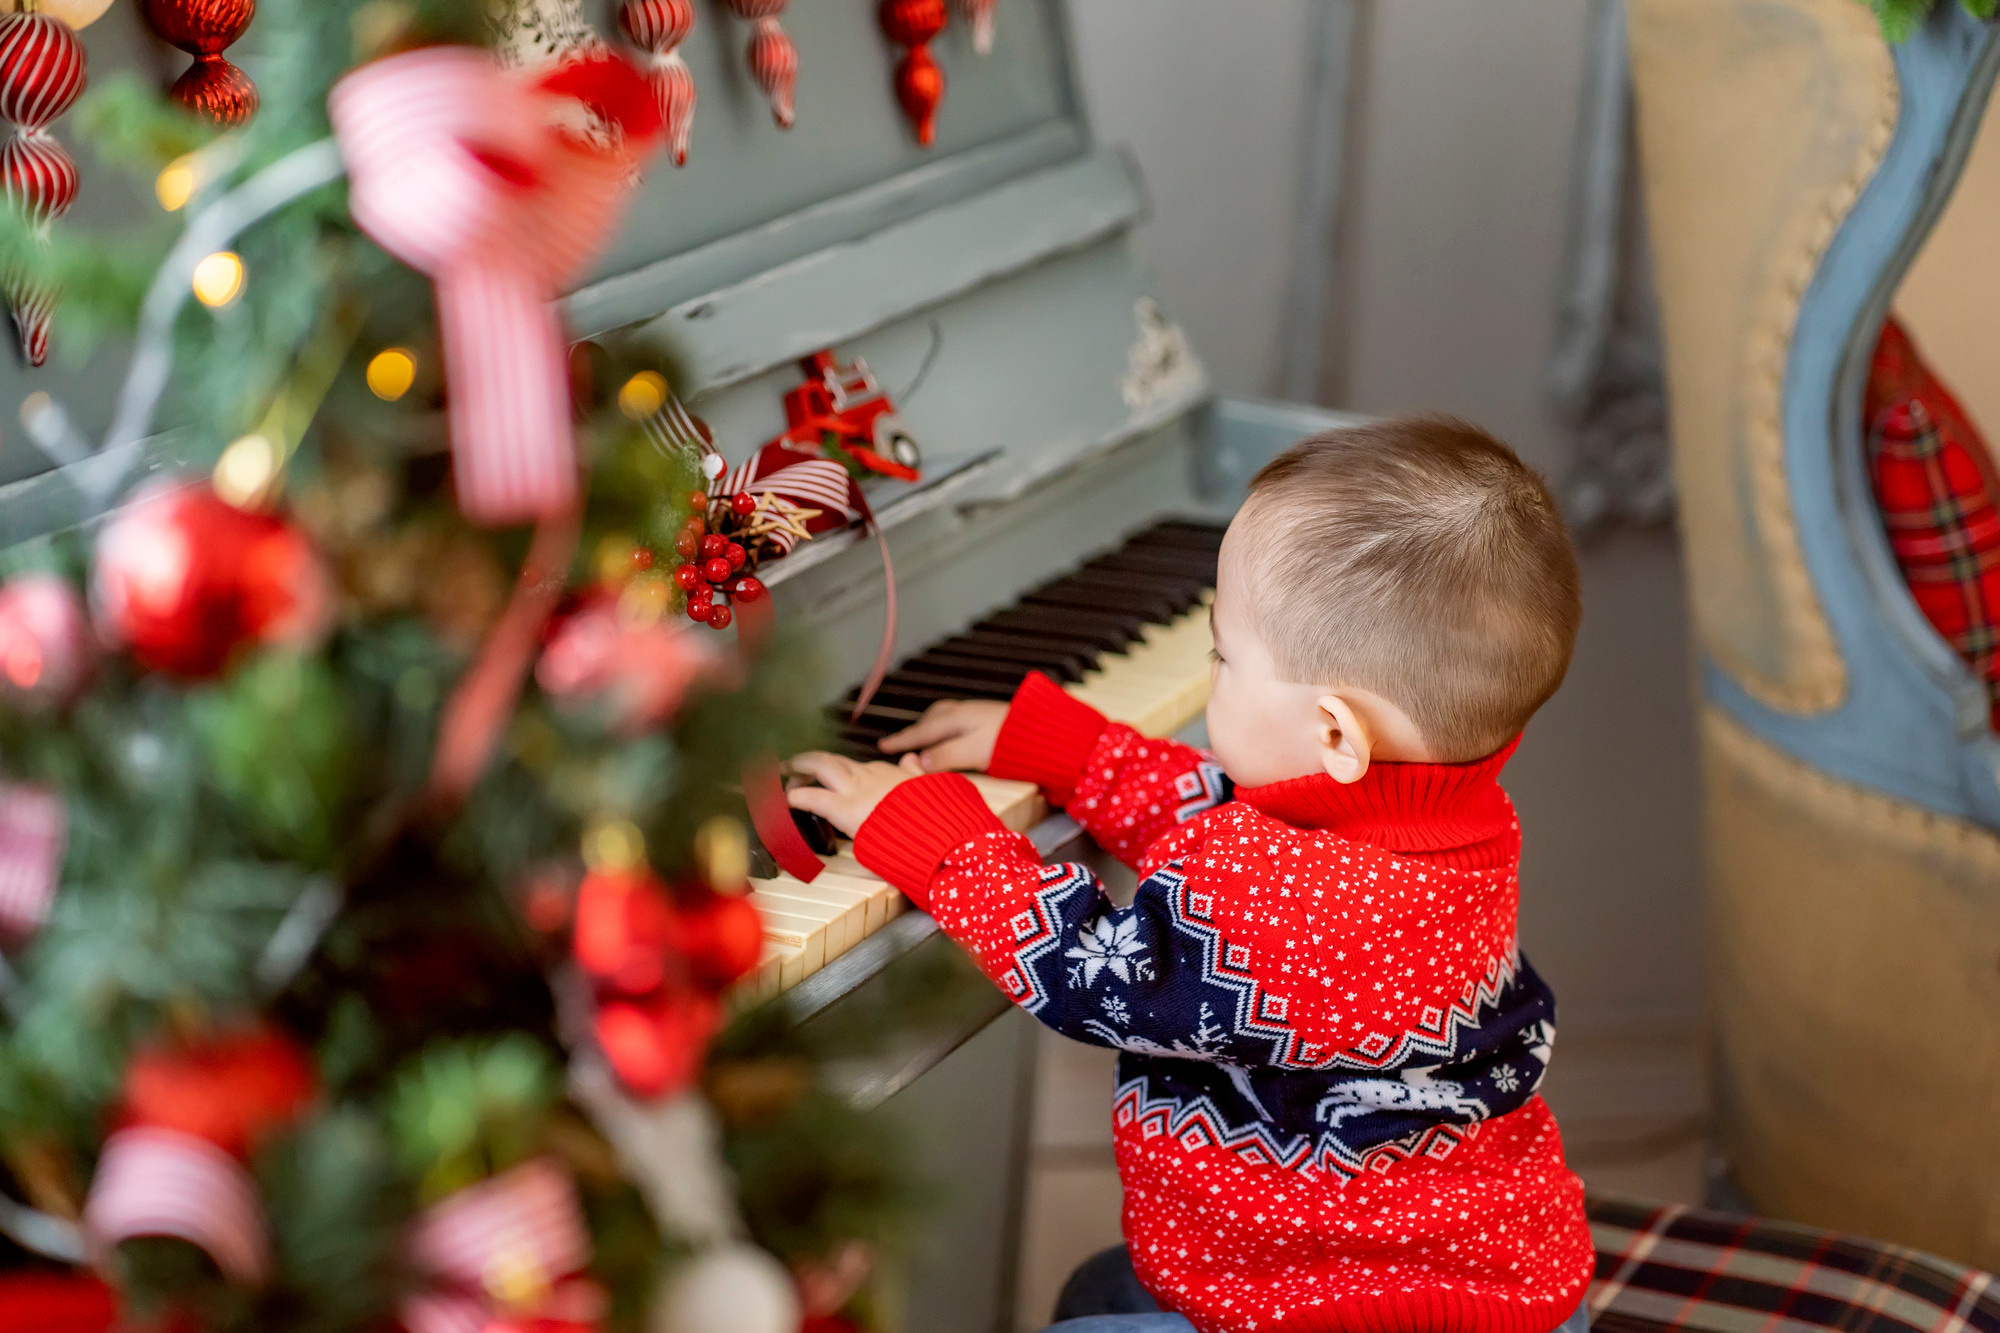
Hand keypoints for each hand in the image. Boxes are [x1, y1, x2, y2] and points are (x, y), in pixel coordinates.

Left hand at [785, 750, 923, 836]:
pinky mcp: (845, 809)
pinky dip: (792, 797)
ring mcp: (854, 790)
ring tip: (778, 777)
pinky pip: (811, 797)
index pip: (849, 766)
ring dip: (796, 769)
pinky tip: (781, 801)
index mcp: (884, 773)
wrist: (936, 830)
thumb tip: (911, 758)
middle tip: (788, 767)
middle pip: (829, 759)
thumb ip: (915, 772)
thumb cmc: (934, 816)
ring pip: (818, 766)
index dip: (833, 771)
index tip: (823, 779)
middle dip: (805, 760)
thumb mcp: (929, 786)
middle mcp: (866, 775)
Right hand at [878, 698, 1007, 772]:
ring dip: (932, 728)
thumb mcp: (971, 752)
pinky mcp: (990, 720)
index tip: (883, 746)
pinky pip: (958, 721)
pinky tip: (956, 737)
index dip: (901, 740)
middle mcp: (963, 712)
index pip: (921, 731)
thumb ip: (944, 756)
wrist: (1043, 732)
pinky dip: (948, 730)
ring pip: (945, 718)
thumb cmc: (1008, 743)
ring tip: (927, 740)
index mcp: (955, 718)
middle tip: (903, 743)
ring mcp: (977, 713)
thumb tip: (919, 761)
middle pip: (931, 720)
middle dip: (916, 730)